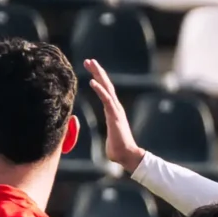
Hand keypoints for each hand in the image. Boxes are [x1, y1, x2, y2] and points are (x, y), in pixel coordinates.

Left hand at [85, 59, 143, 174]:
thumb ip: (107, 136)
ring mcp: (116, 110)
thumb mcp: (109, 139)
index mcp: (114, 111)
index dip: (98, 79)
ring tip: (91, 63)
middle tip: (89, 60)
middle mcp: (116, 108)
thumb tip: (106, 145)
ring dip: (98, 75)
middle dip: (98, 72)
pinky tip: (92, 81)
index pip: (106, 91)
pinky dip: (99, 90)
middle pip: (107, 85)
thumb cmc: (118, 151)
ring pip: (107, 88)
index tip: (90, 69)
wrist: (128, 156)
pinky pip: (106, 99)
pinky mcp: (115, 115)